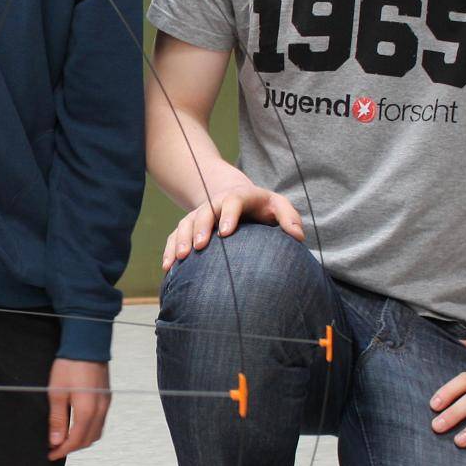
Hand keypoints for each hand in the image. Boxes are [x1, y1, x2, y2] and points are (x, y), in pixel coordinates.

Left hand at [46, 358, 109, 458]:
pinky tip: (77, 426)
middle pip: (88, 440)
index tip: (51, 454)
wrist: (87, 344)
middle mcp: (100, 410)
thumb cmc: (70, 365)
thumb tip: (56, 441)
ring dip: (82, 440)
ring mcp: (105, 404)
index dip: (63, 451)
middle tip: (56, 448)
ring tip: (65, 439)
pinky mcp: (106, 398)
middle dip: (72, 448)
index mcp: (87, 411)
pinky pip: (100, 422)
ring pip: (96, 432)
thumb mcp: (56, 393)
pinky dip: (89, 430)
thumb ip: (57, 419)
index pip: (76, 441)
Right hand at [162, 183, 303, 270]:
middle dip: (200, 229)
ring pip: (186, 224)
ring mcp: (199, 214)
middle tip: (199, 247)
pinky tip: (168, 268)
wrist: (236, 198)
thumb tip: (298, 237)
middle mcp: (215, 204)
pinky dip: (169, 249)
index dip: (228, 215)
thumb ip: (289, 218)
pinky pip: (174, 236)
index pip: (232, 202)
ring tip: (180, 259)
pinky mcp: (189, 226)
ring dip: (181, 240)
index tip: (225, 233)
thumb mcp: (278, 206)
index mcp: (238, 197)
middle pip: (204, 212)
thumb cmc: (262, 207)